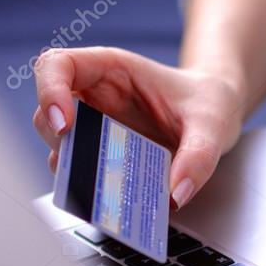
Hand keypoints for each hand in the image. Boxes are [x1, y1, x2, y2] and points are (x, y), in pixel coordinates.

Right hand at [32, 46, 243, 208]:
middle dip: (61, 141)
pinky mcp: (102, 156)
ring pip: (60, 148)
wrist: (217, 114)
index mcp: (110, 69)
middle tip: (87, 166)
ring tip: (104, 189)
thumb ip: (199, 156)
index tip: (66, 124)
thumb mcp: (213, 123)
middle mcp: (94, 97)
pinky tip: (115, 199)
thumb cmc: (208, 101)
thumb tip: (176, 194)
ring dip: (74, 170)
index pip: (57, 66)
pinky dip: (91, 188)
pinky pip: (83, 173)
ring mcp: (94, 128)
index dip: (49, 91)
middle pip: (48, 113)